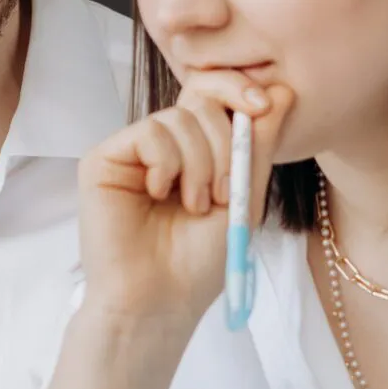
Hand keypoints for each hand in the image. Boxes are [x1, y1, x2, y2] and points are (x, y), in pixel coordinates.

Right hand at [78, 74, 292, 322]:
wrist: (160, 299)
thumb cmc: (200, 260)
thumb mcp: (245, 196)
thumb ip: (260, 143)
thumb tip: (285, 90)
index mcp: (193, 150)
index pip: (214, 95)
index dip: (239, 89)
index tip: (264, 105)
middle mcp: (160, 145)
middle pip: (200, 101)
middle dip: (225, 144)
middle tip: (223, 193)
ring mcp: (130, 151)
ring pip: (178, 118)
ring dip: (199, 164)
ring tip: (194, 205)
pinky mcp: (102, 159)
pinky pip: (148, 132)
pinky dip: (167, 163)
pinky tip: (160, 194)